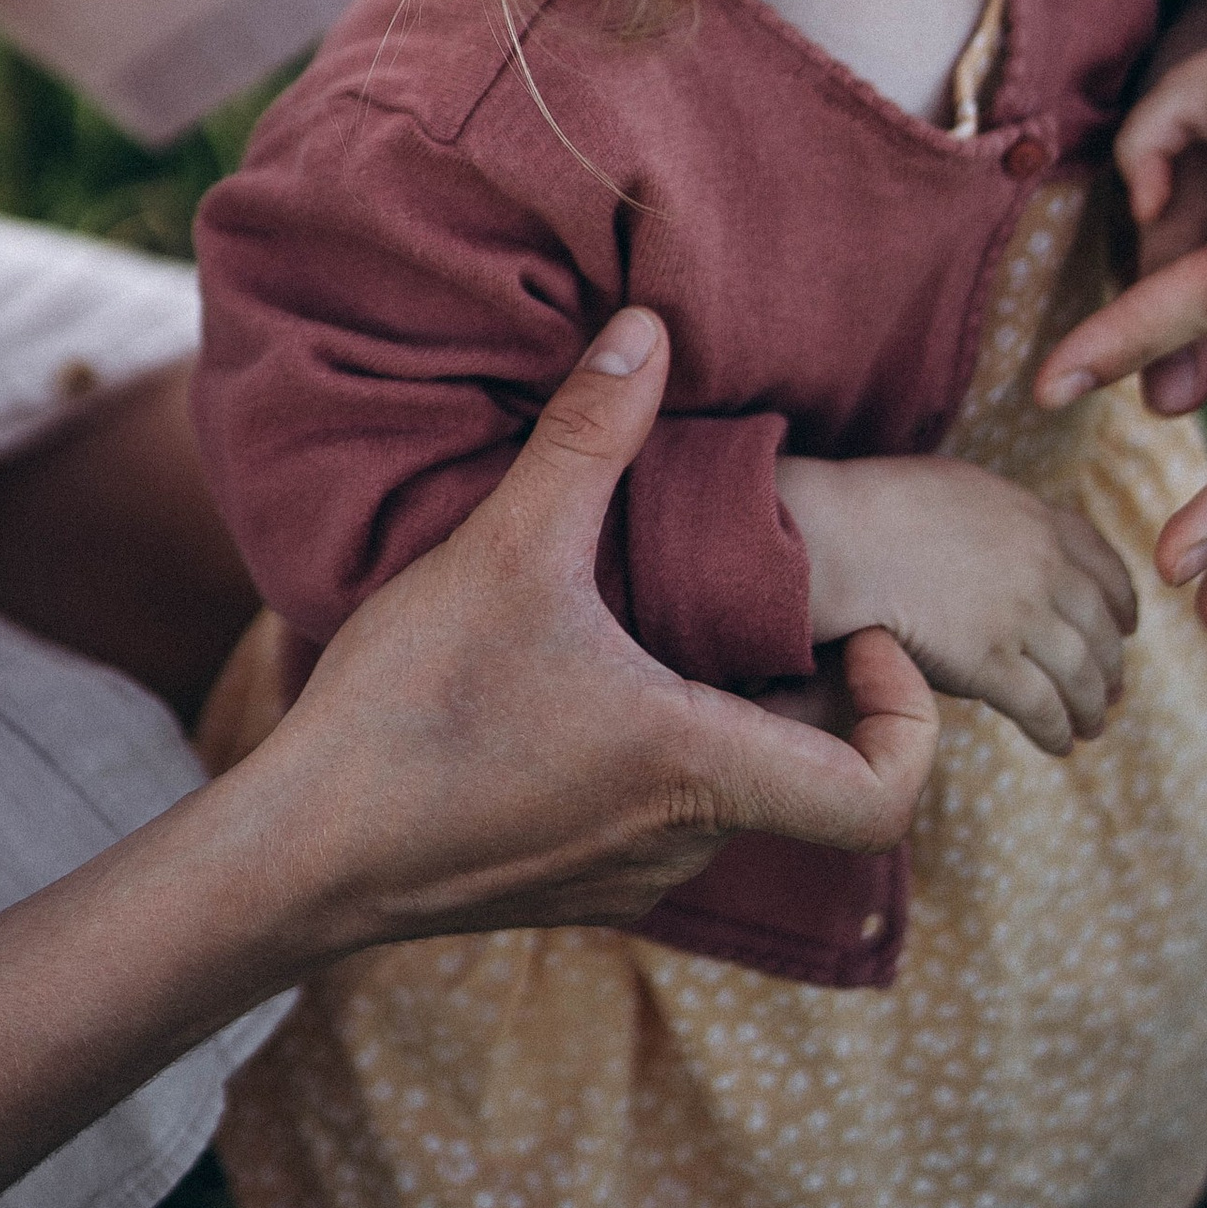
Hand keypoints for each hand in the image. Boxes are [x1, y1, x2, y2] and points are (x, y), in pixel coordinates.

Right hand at [240, 311, 941, 952]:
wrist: (297, 856)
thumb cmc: (412, 712)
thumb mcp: (506, 547)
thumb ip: (589, 433)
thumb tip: (650, 325)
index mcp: (697, 773)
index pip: (882, 797)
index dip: (909, 717)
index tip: (859, 633)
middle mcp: (679, 846)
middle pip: (804, 775)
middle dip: (801, 678)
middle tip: (757, 587)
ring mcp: (621, 876)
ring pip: (726, 793)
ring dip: (720, 706)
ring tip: (658, 614)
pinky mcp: (565, 883)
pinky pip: (655, 816)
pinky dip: (655, 743)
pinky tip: (575, 675)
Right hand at [774, 451, 1135, 757]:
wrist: (842, 536)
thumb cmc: (880, 508)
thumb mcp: (960, 489)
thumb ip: (1002, 521)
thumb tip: (1012, 547)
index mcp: (1036, 519)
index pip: (1105, 565)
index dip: (1122, 602)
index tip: (1126, 625)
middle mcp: (1042, 566)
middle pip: (1101, 626)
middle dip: (1112, 664)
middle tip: (1113, 689)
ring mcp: (1020, 614)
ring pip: (1081, 674)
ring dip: (1092, 707)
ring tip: (1091, 727)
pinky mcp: (991, 661)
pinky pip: (1043, 706)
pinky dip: (1057, 730)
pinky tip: (1058, 744)